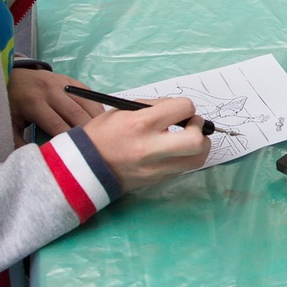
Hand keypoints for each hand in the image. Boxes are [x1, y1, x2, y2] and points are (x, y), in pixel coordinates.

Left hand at [8, 69, 105, 146]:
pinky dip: (96, 108)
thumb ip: (18, 143)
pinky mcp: (71, 80)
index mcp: (34, 103)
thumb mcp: (9, 124)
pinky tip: (100, 121)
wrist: (12, 76)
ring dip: (97, 120)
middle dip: (88, 132)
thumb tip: (34, 161)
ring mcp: (63, 83)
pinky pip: (89, 95)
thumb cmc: (12, 104)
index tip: (79, 155)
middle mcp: (51, 91)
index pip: (58, 125)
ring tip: (104, 136)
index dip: (69, 141)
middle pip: (77, 114)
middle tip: (97, 148)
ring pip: (87, 103)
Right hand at [83, 97, 211, 191]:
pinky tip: (175, 149)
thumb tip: (180, 109)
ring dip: (199, 145)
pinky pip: (185, 167)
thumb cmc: (104, 134)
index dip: (186, 106)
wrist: (86, 167)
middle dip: (200, 128)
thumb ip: (155, 107)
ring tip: (187, 138)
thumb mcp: (124, 111)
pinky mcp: (159, 180)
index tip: (179, 110)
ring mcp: (156, 168)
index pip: (184, 108)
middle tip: (191, 125)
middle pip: (197, 141)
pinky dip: (187, 156)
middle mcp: (151, 148)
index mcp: (141, 124)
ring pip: (198, 159)